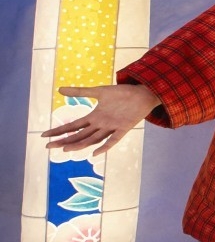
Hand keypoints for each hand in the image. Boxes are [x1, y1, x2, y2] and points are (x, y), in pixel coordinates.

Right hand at [43, 84, 160, 154]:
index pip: (73, 126)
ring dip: (80, 145)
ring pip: (92, 139)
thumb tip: (59, 89)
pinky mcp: (124, 127)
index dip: (59, 131)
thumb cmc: (121, 94)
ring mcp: (112, 127)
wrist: (143, 93)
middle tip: (49, 146)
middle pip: (79, 135)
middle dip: (64, 141)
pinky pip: (113, 139)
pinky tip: (95, 152)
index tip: (44, 135)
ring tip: (66, 149)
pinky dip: (105, 146)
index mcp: (94, 117)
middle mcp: (101, 124)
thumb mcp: (98, 91)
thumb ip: (80, 92)